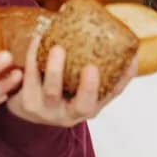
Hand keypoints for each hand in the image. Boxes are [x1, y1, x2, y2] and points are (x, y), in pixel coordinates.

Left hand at [4, 33, 136, 128]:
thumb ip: (102, 70)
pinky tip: (33, 41)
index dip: (123, 80)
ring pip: (52, 93)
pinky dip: (31, 58)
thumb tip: (127, 44)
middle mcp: (71, 114)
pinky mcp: (27, 103)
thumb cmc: (61, 91)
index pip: (112, 95)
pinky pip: (29, 79)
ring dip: (55, 69)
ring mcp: (47, 111)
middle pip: (83, 106)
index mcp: (90, 107)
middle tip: (87, 64)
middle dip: (89, 87)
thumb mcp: (81, 87)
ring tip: (55, 46)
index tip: (129, 61)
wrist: (27, 111)